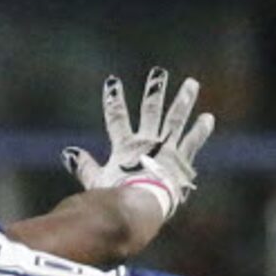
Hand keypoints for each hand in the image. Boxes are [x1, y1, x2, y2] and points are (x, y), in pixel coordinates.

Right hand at [62, 68, 216, 218]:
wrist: (141, 203)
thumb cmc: (117, 196)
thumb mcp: (97, 181)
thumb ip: (84, 166)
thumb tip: (68, 152)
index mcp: (125, 147)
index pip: (116, 117)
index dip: (113, 100)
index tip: (112, 82)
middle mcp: (147, 142)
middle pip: (150, 110)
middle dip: (154, 91)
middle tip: (159, 72)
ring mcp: (166, 148)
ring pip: (175, 119)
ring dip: (183, 100)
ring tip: (191, 83)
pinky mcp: (181, 159)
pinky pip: (193, 141)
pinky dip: (200, 129)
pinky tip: (207, 117)